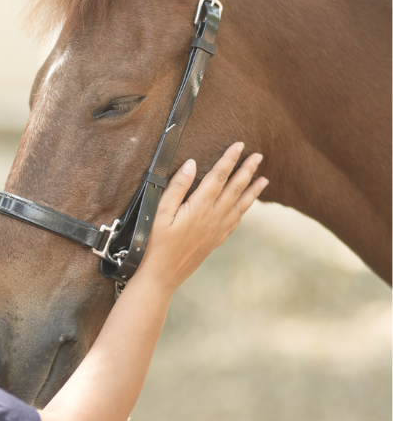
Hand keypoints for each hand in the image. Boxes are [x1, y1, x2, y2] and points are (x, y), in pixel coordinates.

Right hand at [138, 143, 267, 293]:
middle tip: (258, 155)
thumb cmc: (155, 244)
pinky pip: (236, 221)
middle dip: (247, 170)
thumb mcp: (159, 213)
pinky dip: (244, 210)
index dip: (229, 159)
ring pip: (240, 206)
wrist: (162, 275)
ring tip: (264, 179)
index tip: (239, 145)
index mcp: (199, 207)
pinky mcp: (215, 241)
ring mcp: (216, 231)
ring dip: (253, 191)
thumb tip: (192, 164)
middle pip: (234, 189)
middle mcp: (213, 218)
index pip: (218, 177)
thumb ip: (176, 187)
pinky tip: (247, 206)